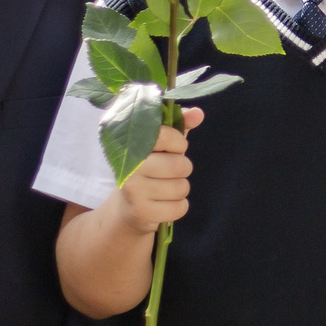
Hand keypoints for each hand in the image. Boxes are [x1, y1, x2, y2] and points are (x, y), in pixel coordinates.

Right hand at [113, 107, 202, 234]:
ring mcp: (133, 191)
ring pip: (182, 187)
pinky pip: (179, 208)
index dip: (178, 143)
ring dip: (180, 188)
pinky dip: (178, 207)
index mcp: (131, 145)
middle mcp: (128, 167)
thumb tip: (198, 113)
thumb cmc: (150, 169)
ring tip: (164, 188)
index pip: (166, 136)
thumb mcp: (162, 145)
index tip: (174, 148)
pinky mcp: (141, 212)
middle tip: (170, 172)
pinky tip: (163, 204)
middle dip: (183, 169)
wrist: (127, 209)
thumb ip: (180, 125)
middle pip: (179, 165)